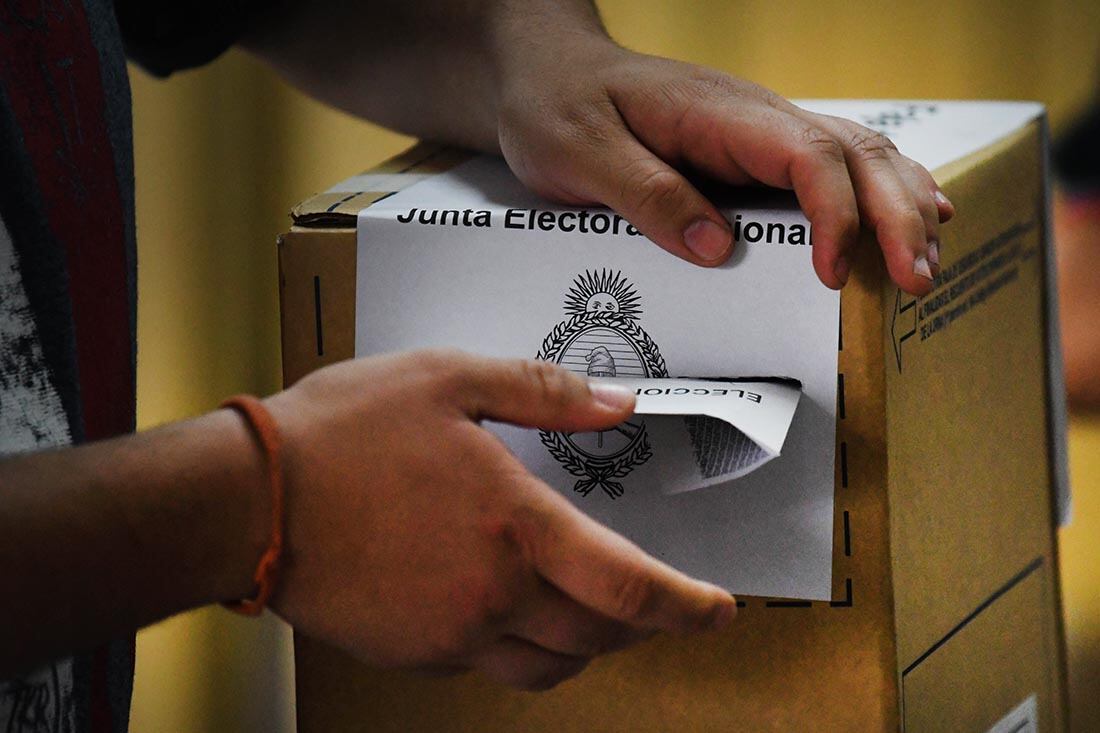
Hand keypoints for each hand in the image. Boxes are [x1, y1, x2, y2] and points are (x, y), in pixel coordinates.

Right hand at [265, 350, 734, 689]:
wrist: (246, 498)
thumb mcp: (450, 380)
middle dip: (643, 624)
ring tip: (595, 613)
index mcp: (515, 526)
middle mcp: (492, 595)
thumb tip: (618, 405)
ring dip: (588, 644)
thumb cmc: (341, 433)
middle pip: (600, 637)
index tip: (721, 610)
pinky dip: (523, 644)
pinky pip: (490, 664)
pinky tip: (510, 606)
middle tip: (660, 602)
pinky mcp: (413, 653)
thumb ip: (545, 391)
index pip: (631, 588)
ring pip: (550, 666)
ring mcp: (451, 635)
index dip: (688, 607)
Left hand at [496, 37, 953, 294]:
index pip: (805, 154)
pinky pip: (833, 170)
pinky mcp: (755, 154)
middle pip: (854, 153)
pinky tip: (910, 223)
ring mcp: (760, 133)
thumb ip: (647, 194)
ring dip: (900, 208)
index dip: (834, 214)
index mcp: (718, 114)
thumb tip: (715, 248)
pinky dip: (879, 197)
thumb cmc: (558, 106)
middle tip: (916, 281)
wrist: (548, 72)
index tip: (833, 274)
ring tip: (925, 266)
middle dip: (895, 216)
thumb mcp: (581, 153)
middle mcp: (755, 117)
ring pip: (859, 157)